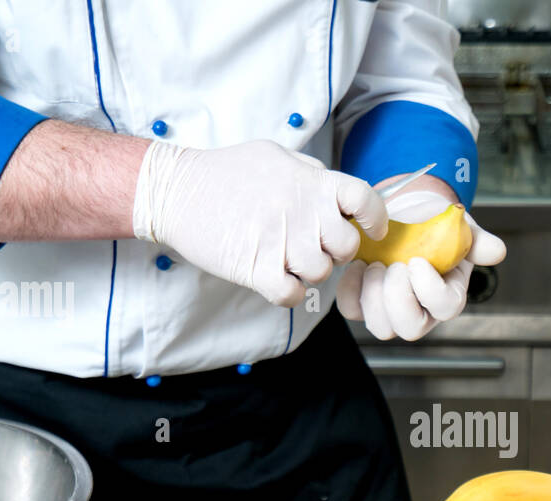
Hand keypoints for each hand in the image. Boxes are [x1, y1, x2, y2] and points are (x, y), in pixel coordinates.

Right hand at [132, 140, 387, 305]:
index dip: (375, 218)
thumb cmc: (226, 172)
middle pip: (346, 247)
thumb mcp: (277, 157)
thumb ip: (312, 175)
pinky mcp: (257, 269)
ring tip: (286, 256)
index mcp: (312, 183)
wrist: (175, 191)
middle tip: (313, 244)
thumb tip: (338, 191)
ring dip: (308, 271)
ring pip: (321, 273)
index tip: (370, 229)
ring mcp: (281, 242)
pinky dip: (287, 291)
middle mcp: (303, 212)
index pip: (365, 200)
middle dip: (335, 250)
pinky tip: (275, 276)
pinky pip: (293, 294)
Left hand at [335, 190, 505, 340]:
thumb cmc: (435, 224)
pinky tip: (358, 265)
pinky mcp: (365, 301)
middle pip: (410, 327)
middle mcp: (421, 309)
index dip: (429, 290)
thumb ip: (477, 241)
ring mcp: (391, 309)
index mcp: (447, 294)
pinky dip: (351, 289)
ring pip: (380, 326)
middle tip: (393, 265)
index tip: (417, 261)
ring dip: (373, 295)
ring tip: (374, 264)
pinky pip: (352, 310)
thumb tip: (497, 251)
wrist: (406, 214)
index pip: (445, 308)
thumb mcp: (460, 227)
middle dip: (397, 297)